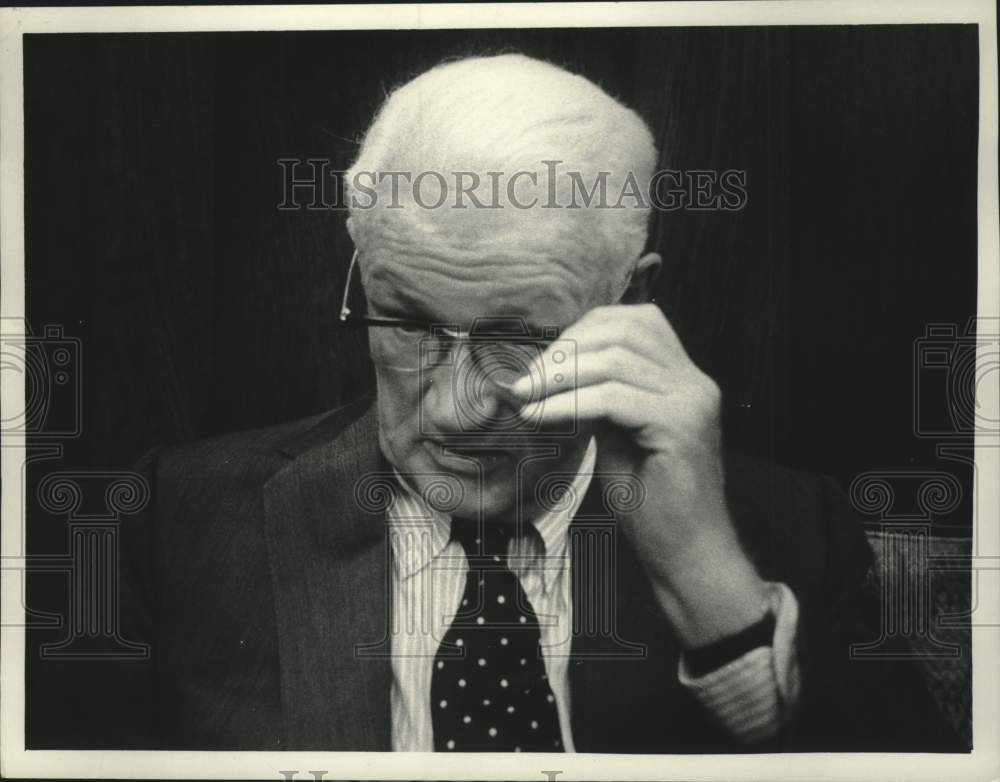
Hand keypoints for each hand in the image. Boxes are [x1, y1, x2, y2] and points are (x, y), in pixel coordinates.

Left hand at [510, 303, 768, 647]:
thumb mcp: (621, 434)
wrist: (687, 553)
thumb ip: (602, 396)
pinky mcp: (680, 425)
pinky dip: (568, 403)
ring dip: (560, 376)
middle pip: (624, 331)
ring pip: (615, 362)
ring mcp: (692, 400)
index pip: (637, 320)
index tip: (544, 361)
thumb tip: (555, 371)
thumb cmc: (653, 502)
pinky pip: (612, 399)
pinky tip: (540, 416)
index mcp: (685, 376)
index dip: (585, 330)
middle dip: (567, 349)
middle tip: (527, 379)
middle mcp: (695, 380)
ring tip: (525, 395)